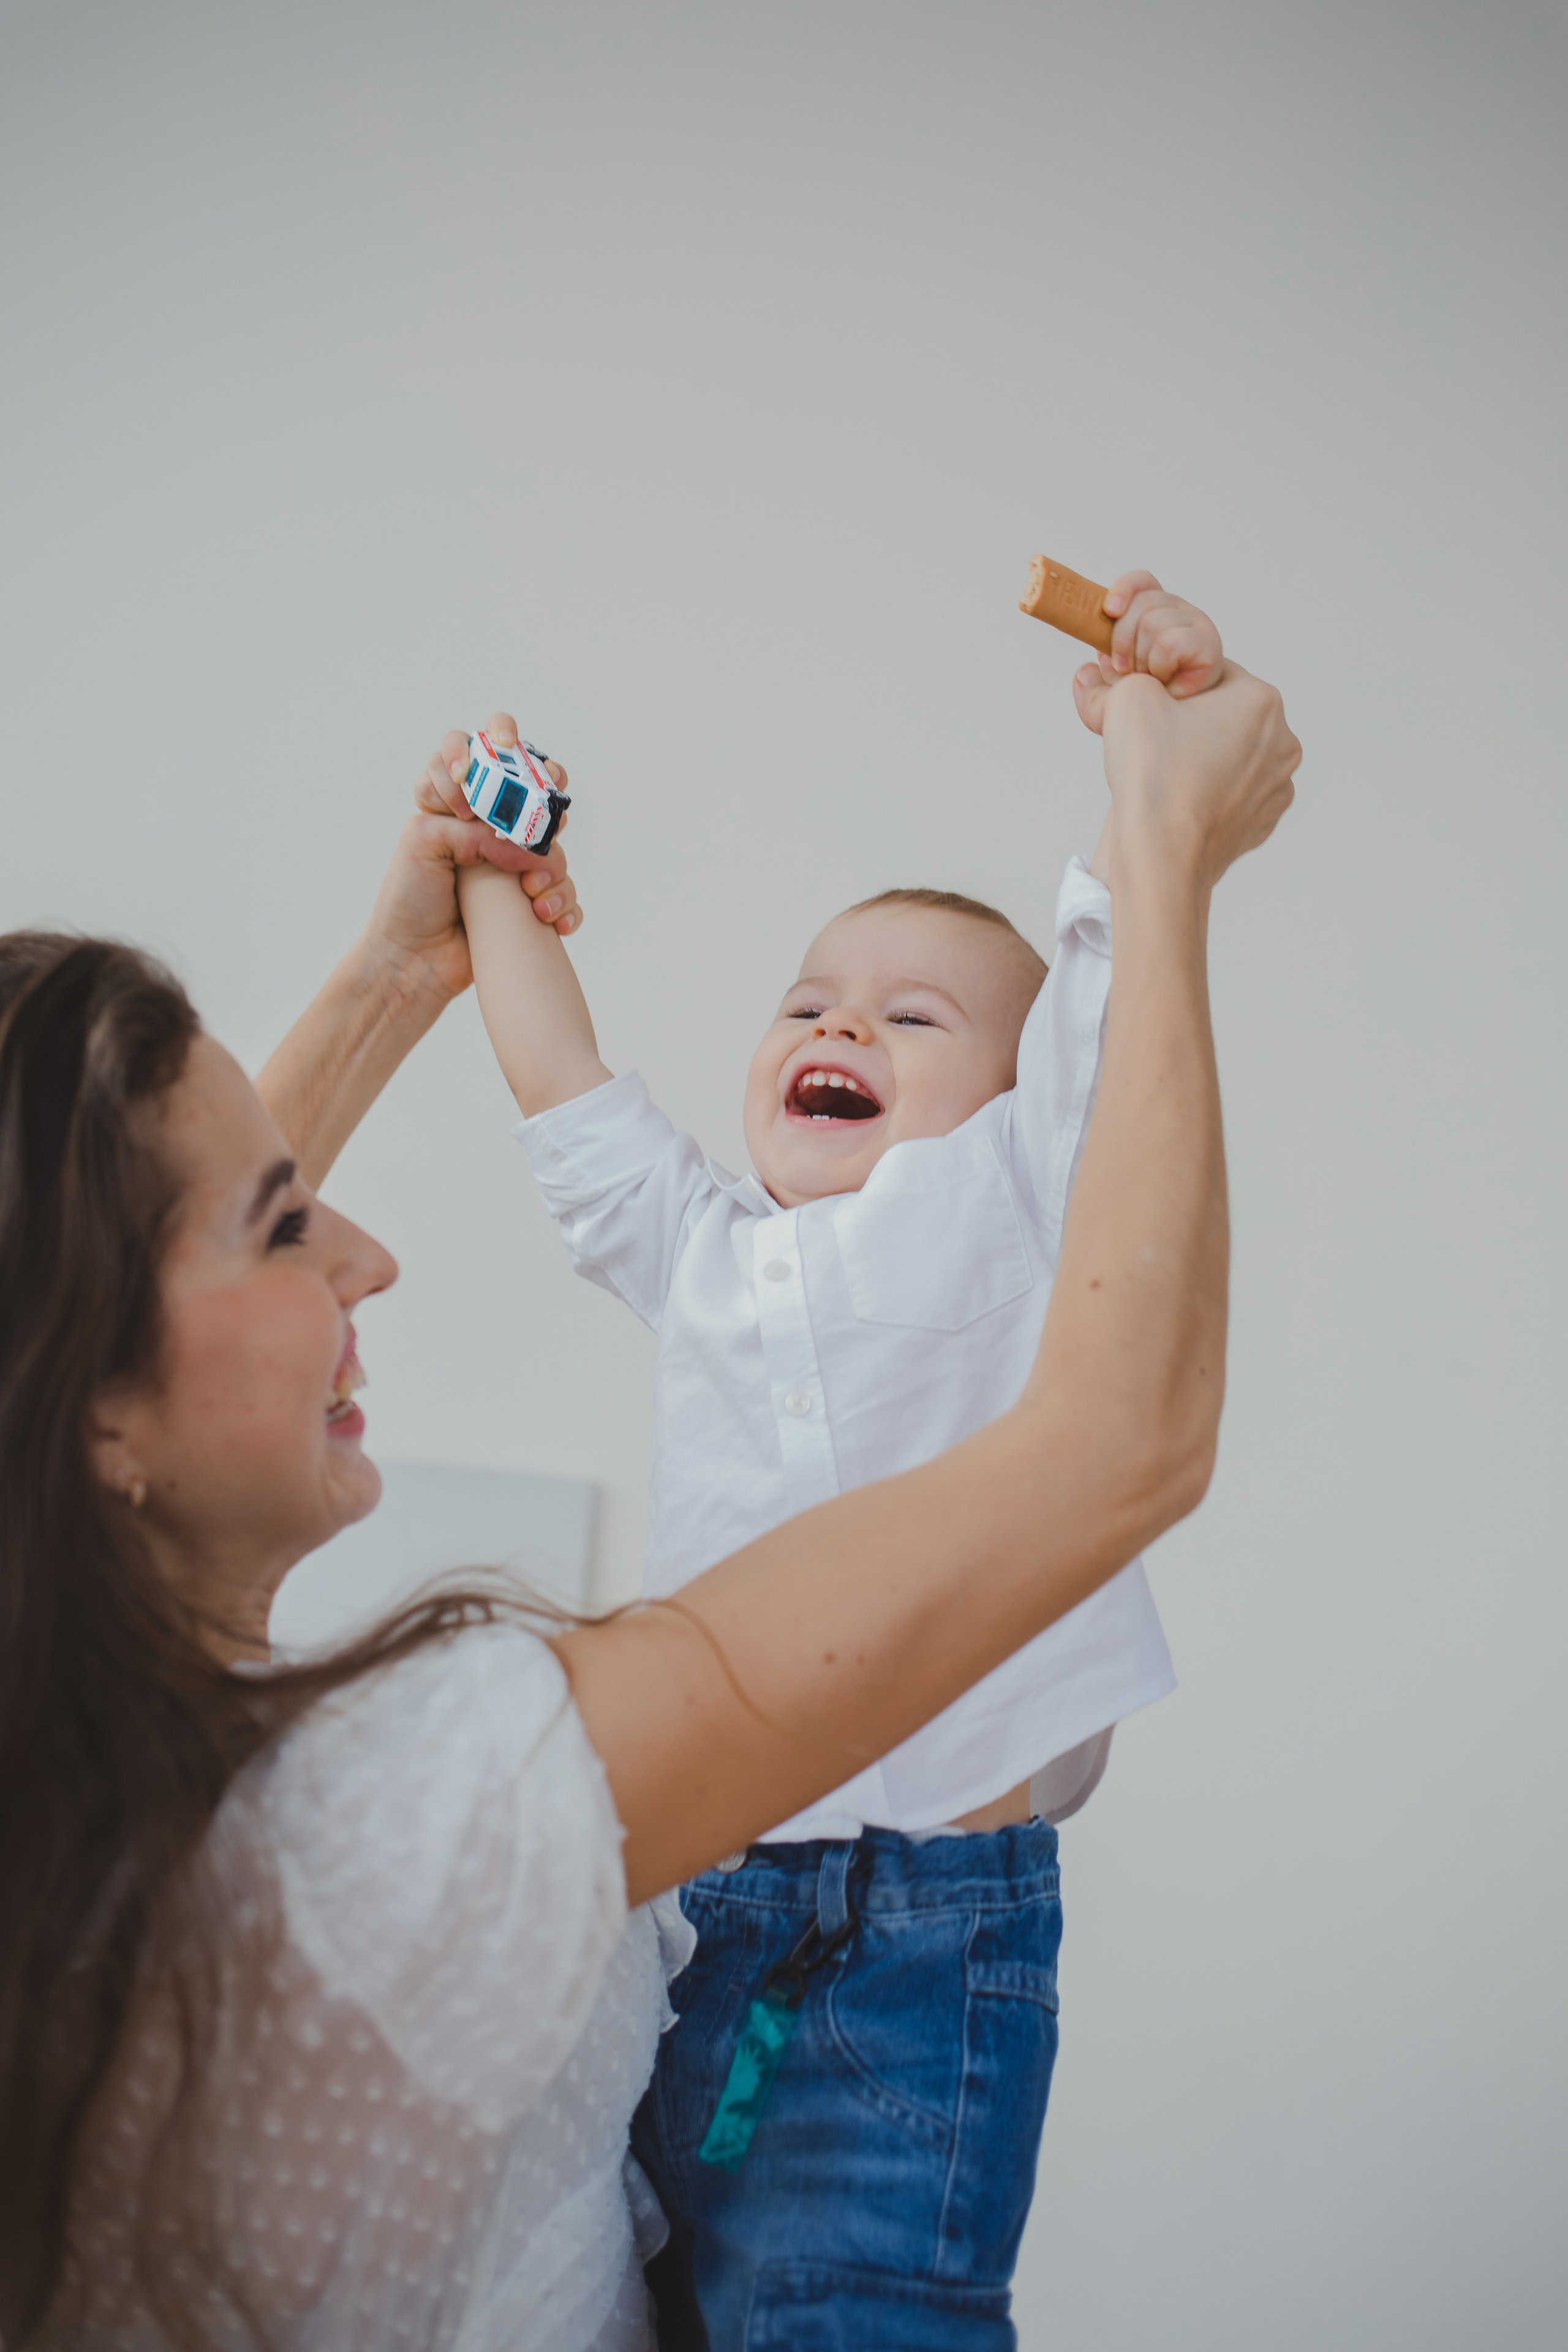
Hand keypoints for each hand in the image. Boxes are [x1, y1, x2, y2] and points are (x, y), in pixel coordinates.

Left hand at [416, 712, 580, 939]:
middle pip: (534, 784)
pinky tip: (545, 918)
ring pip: (554, 842)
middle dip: (545, 784)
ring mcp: (514, 861)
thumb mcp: (423, 841)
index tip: (480, 768)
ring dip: (551, 862)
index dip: (488, 743)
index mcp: (457, 801)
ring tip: (530, 889)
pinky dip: (563, 904)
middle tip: (546, 796)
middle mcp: (490, 825)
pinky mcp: (530, 899)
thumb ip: (470, 826)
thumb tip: (519, 843)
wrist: (414, 960)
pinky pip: (565, 892)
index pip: (478, 750)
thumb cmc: (409, 898)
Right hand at [1074, 661, 1299, 887]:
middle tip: (1154, 743)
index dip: (1170, 688)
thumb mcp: (1130, 697)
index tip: (1149, 710)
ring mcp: (1276, 787)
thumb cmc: (1153, 778)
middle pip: (1223, 716)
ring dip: (1201, 758)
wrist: (1162, 859)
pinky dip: (1209, 794)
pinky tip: (1182, 804)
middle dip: (1190, 723)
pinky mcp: (1262, 822)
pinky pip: (1232, 794)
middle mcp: (1282, 742)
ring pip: (1230, 755)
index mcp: (1261, 700)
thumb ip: (1136, 676)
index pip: (1207, 673)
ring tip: (1166, 777)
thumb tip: (1134, 684)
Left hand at [1079, 570, 1223, 704]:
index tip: (1109, 611)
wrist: (1186, 723)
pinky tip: (1168, 679)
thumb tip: (1083, 672)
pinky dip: (1159, 666)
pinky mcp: (1209, 644)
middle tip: (1126, 668)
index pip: (1142, 582)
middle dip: (1123, 640)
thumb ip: (1093, 687)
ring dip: (1142, 659)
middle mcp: (1178, 611)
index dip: (1124, 589)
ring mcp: (1197, 625)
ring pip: (1152, 623)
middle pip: (1142, 603)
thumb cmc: (1153, 704)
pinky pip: (1168, 643)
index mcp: (1155, 611)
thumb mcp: (1112, 698)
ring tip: (1153, 677)